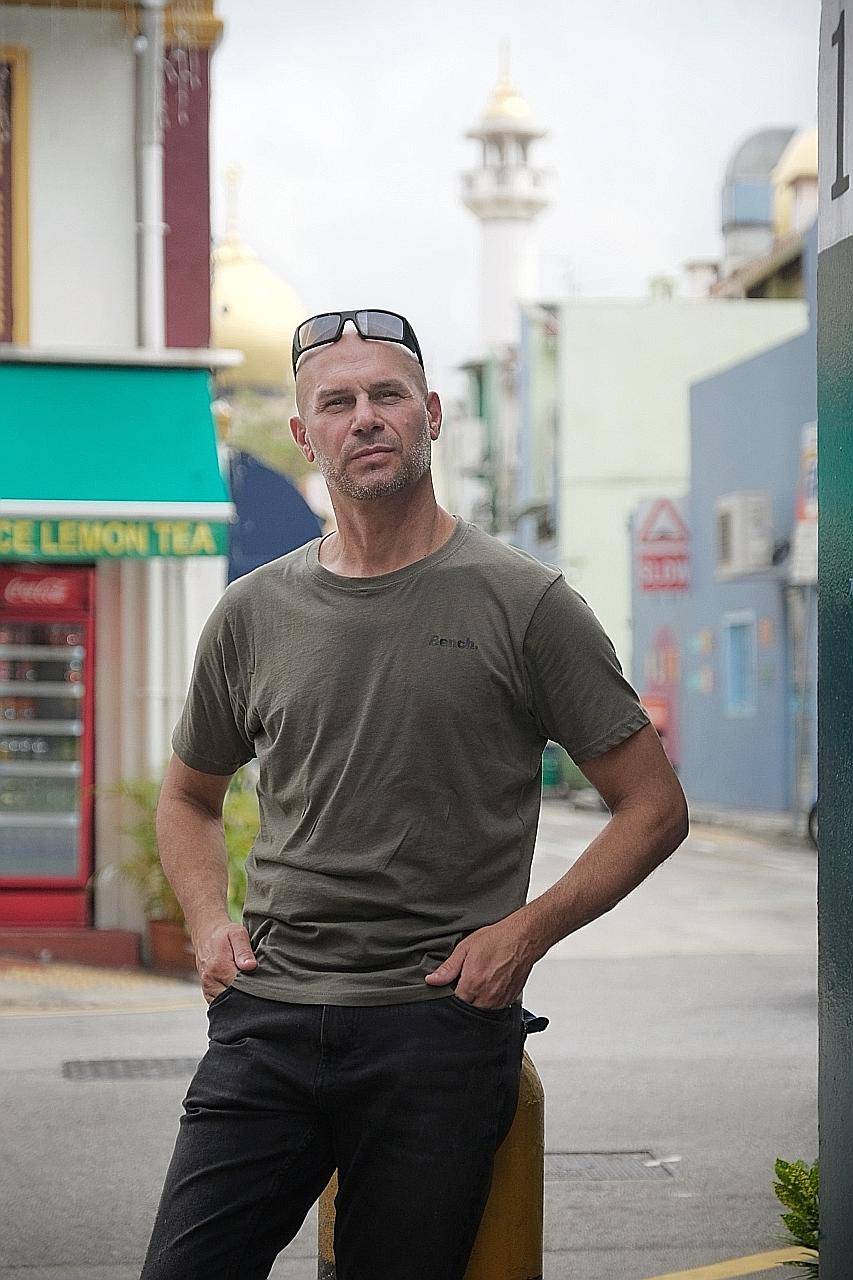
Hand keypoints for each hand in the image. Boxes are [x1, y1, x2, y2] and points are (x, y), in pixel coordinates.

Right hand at [193, 918, 256, 1003]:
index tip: (262, 983)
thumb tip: (251, 966)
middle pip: (232, 999)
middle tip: (258, 988)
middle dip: (246, 996)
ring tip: (249, 989)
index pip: (239, 986)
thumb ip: (244, 951)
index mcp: (218, 967)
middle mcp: (210, 981)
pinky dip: (229, 1001)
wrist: (206, 934)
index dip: (253, 987)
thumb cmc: (224, 934)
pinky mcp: (207, 992)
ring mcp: (207, 988)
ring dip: (237, 1000)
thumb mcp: (237, 934)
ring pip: (225, 1004)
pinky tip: (239, 993)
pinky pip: (219, 1004)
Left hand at [424, 914, 539, 1007]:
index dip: (449, 996)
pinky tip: (490, 986)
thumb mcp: (466, 948)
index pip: (453, 1003)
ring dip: (476, 1002)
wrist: (524, 937)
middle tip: (465, 984)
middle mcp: (486, 996)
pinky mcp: (510, 1000)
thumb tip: (432, 980)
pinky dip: (489, 1002)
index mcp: (472, 984)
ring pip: (481, 1012)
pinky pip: (495, 1009)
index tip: (451, 987)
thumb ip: (448, 968)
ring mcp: (500, 1000)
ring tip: (478, 984)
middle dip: (463, 1001)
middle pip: (467, 1010)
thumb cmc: (497, 939)